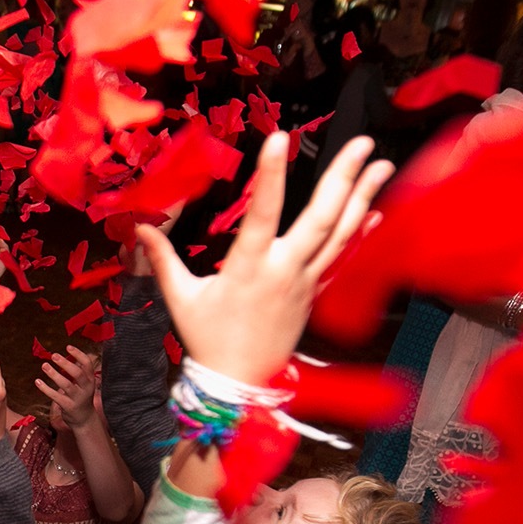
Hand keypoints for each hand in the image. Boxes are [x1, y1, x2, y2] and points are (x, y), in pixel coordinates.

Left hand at [36, 346, 98, 429]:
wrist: (84, 419)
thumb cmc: (81, 396)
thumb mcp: (84, 383)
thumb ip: (78, 370)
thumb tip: (66, 354)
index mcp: (90, 379)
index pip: (87, 364)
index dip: (78, 354)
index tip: (68, 347)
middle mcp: (85, 388)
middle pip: (77, 373)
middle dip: (65, 364)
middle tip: (54, 355)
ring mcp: (77, 398)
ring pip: (66, 385)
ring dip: (54, 374)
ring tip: (44, 366)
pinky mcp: (68, 406)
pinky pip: (55, 396)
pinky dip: (46, 389)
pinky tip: (38, 381)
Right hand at [137, 131, 391, 387]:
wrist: (239, 385)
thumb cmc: (207, 340)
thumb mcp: (180, 298)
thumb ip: (162, 259)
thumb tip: (138, 228)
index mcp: (248, 267)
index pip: (262, 212)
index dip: (270, 174)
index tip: (278, 138)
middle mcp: (284, 271)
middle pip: (322, 218)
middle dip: (344, 177)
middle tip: (364, 143)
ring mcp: (305, 283)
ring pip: (341, 235)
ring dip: (364, 198)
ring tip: (384, 165)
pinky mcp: (314, 295)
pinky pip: (343, 260)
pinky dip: (361, 236)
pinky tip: (377, 212)